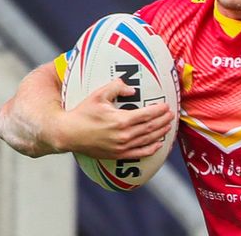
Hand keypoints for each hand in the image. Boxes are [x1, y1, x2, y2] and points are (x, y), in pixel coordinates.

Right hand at [54, 78, 173, 159]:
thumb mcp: (98, 95)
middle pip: (151, 127)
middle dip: (164, 120)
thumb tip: (132, 89)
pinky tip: (158, 144)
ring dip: (161, 132)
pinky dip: (151, 149)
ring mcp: (122, 147)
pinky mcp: (118, 155)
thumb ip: (116, 87)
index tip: (166, 106)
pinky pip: (139, 153)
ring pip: (148, 140)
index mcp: (121, 120)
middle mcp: (124, 135)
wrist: (68, 134)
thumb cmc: (82, 113)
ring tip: (168, 126)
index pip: (147, 114)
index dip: (159, 110)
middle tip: (172, 114)